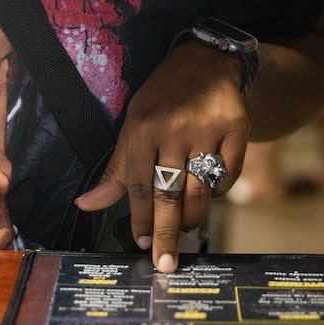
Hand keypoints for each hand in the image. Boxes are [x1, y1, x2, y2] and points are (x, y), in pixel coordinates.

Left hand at [75, 41, 249, 271]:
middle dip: (166, 232)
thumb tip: (86, 205)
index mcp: (142, 128)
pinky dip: (217, 193)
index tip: (142, 244)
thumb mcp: (132, 127)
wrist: (204, 61)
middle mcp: (174, 129)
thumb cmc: (160, 100)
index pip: (138, 185)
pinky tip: (207, 199)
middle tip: (165, 263)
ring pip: (200, 189)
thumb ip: (116, 171)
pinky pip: (227, 174)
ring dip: (192, 218)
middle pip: (169, 192)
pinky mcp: (237, 128)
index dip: (140, 219)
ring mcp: (208, 129)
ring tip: (185, 232)